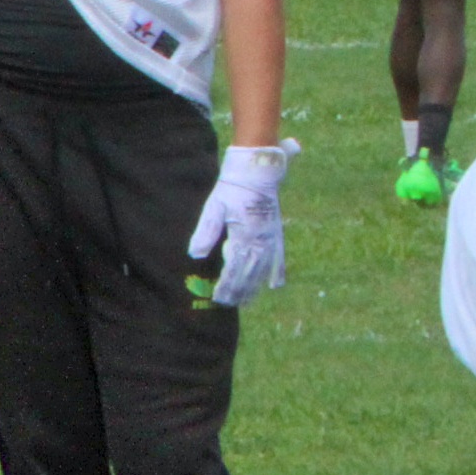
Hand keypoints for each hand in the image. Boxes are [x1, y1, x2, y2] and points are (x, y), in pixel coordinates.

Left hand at [187, 140, 296, 308]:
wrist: (257, 170)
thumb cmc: (232, 188)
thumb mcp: (214, 207)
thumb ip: (206, 231)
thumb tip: (195, 254)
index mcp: (244, 234)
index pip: (234, 266)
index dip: (227, 284)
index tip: (218, 297)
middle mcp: (261, 238)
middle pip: (249, 271)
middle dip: (239, 290)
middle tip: (228, 304)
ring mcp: (271, 236)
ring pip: (263, 268)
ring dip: (254, 286)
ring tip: (247, 302)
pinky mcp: (276, 231)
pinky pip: (279, 255)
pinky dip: (278, 271)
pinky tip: (276, 286)